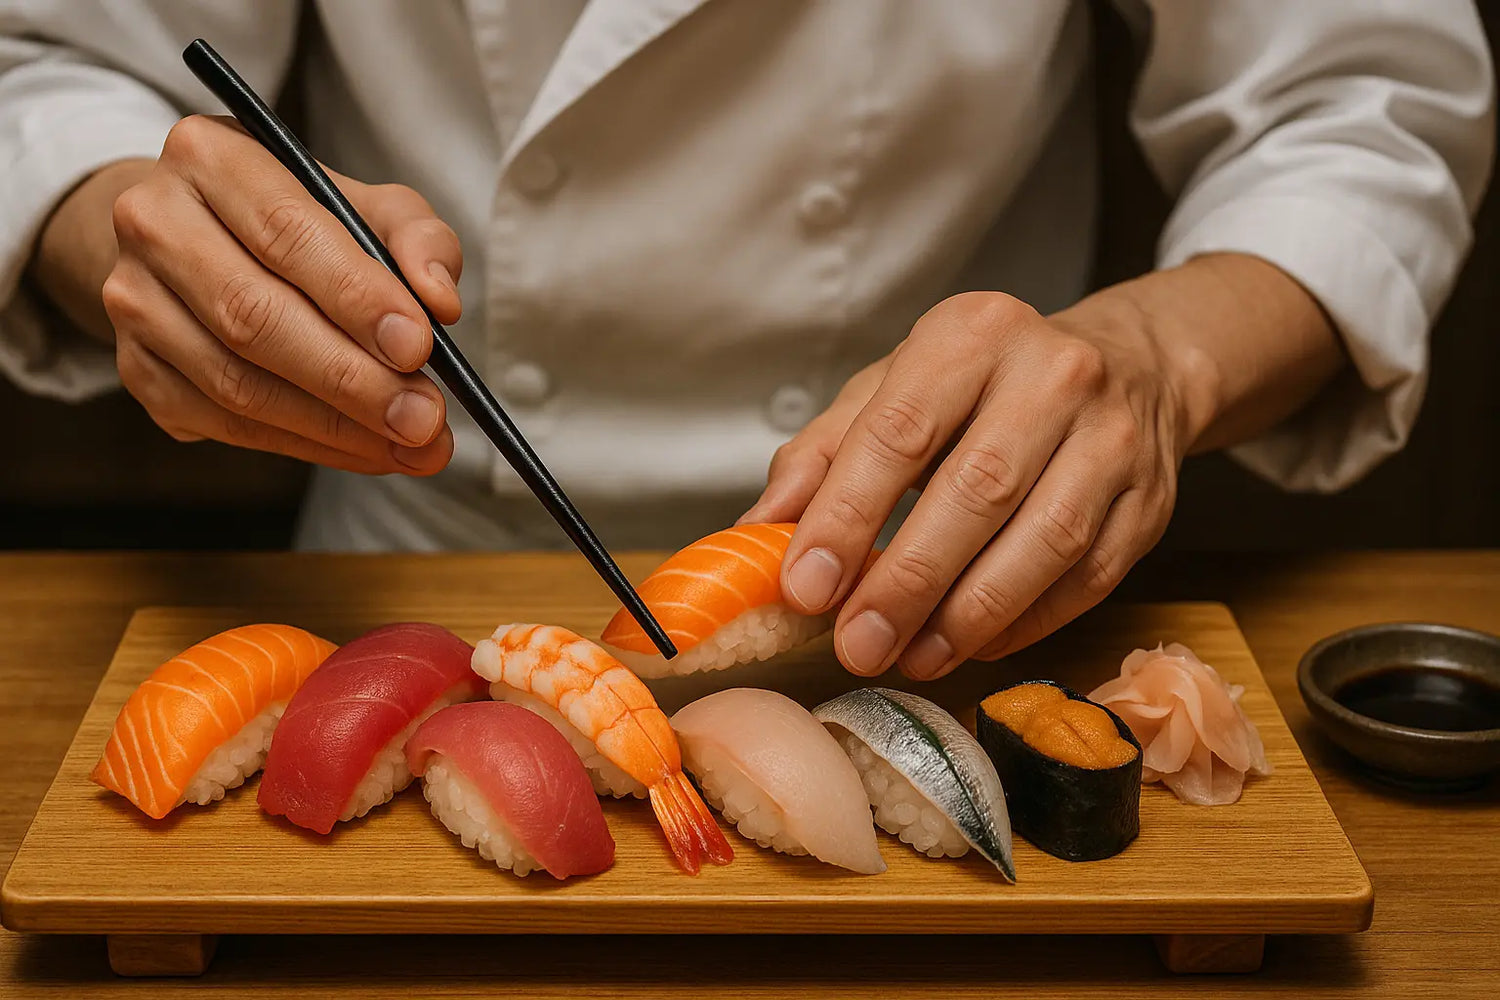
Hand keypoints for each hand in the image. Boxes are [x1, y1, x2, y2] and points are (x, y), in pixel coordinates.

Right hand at [99, 115, 460, 474]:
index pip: (286, 232)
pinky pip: (223, 423)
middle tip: (423, 417)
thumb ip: (417, 238)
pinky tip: (365, 450)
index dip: (356, 297)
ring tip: (411, 445)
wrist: (200, 240)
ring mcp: (133, 300)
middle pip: (254, 317)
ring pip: (236, 383)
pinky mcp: (136, 367)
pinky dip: (305, 445)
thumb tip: (440, 302)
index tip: (419, 347)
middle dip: (351, 379)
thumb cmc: (301, 222)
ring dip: (335, 427)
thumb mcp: (369, 205)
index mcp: (210, 156)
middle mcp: (154, 222)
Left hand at [741, 291, 1191, 678]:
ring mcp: (1113, 438)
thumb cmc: (987, 384)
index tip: (806, 586)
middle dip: (909, 580)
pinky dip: (1025, 621)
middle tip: (857, 643)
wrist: (1130, 367)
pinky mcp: (1149, 501)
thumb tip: (758, 532)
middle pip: (977, 490)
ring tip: (910, 656)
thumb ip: (823, 454)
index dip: (849, 515)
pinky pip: (1087, 576)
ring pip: (1044, 540)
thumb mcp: (894, 388)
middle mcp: (1052, 375)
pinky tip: (971, 643)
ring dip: (969, 614)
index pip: (901, 429)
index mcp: (971, 335)